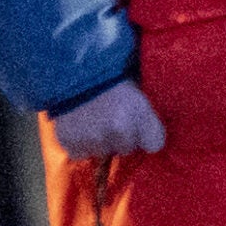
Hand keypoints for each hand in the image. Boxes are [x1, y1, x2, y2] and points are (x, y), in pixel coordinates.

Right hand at [48, 80, 165, 159]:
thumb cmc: (109, 78)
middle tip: (111, 118)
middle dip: (121, 137)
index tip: (141, 128)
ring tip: (93, 120)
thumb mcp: (136, 91)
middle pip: (127, 149)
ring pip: (103, 152)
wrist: (70, 71)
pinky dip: (79, 144)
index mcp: (139, 114)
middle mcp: (117, 130)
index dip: (147, 136)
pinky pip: (80, 153)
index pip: (154, 144)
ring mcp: (93, 138)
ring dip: (100, 141)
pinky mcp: (71, 143)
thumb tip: (147, 137)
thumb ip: (145, 116)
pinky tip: (78, 127)